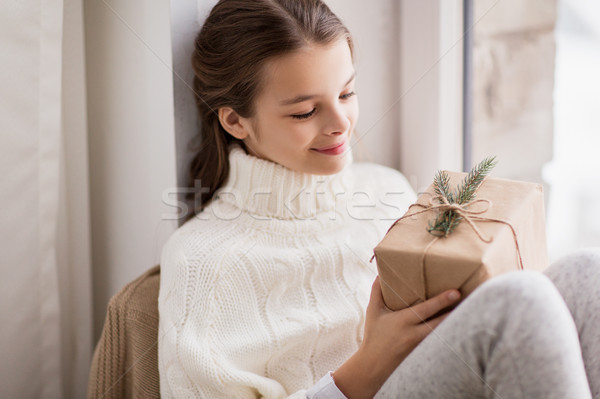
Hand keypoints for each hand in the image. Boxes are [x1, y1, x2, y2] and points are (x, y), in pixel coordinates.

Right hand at [333, 275, 460, 398]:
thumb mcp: (373, 312)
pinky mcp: (424, 355)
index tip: (456, 292)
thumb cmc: (374, 336)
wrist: (373, 365)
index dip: (441, 300)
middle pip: (441, 323)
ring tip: (470, 314)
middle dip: (456, 312)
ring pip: (443, 334)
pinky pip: (440, 344)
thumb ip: (377, 292)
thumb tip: (381, 274)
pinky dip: (449, 336)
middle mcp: (414, 334)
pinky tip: (459, 329)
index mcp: (402, 321)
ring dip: (455, 324)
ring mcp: (420, 347)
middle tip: (472, 300)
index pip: (426, 309)